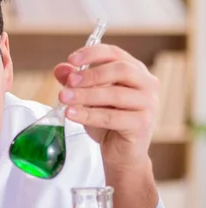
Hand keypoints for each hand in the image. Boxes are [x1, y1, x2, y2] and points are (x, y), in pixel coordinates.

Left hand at [54, 43, 158, 169]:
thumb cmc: (107, 123)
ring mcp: (148, 104)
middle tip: (69, 82)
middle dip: (90, 75)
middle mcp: (147, 84)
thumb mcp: (88, 99)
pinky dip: (89, 115)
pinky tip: (71, 114)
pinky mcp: (142, 124)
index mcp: (135, 71)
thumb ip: (76, 83)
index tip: (72, 59)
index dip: (93, 53)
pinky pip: (112, 117)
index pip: (116, 54)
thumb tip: (61, 69)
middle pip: (120, 70)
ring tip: (64, 98)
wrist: (120, 153)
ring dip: (86, 95)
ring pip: (115, 94)